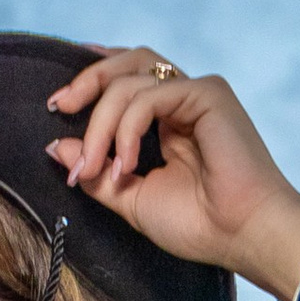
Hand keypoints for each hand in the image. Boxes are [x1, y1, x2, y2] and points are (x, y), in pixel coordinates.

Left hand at [46, 50, 299, 300]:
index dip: (93, 77)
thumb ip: (96, 172)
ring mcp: (197, 93)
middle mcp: (184, 100)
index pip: (127, 79)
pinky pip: (151, 96)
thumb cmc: (198, 225)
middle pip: (126, 65)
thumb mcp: (131, 198)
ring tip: (94, 168)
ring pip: (131, 81)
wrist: (242, 235)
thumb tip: (57, 147)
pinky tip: (125, 165)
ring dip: (101, 124)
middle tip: (59, 106)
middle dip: (87, 81)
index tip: (58, 102)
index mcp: (170, 120)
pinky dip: (127, 128)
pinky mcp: (209, 94)